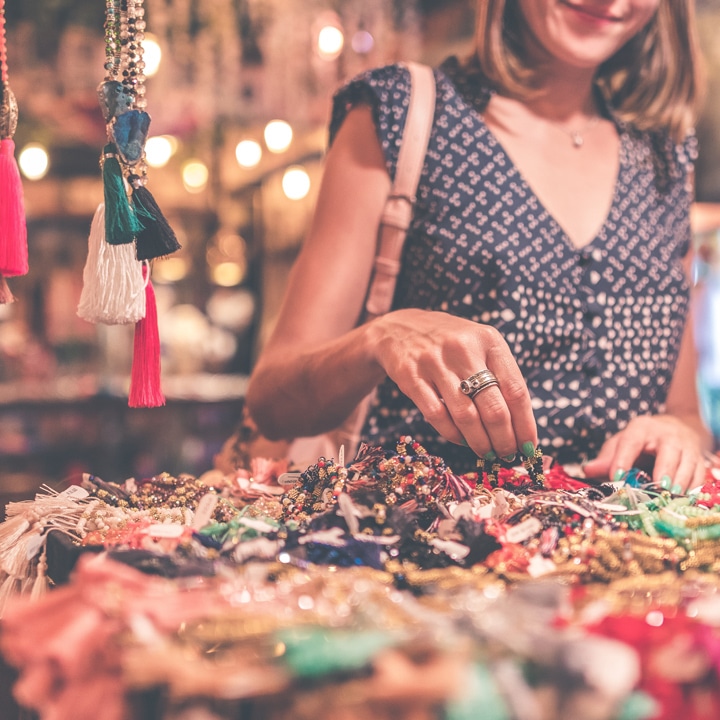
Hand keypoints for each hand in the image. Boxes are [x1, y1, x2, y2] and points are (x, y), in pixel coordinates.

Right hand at [369, 309, 536, 458]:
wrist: (399, 328)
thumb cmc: (450, 343)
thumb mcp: (479, 346)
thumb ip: (500, 376)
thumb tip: (519, 426)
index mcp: (489, 340)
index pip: (516, 390)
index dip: (525, 424)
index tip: (529, 446)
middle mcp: (464, 349)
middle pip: (494, 408)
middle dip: (504, 439)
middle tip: (507, 455)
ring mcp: (435, 363)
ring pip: (466, 416)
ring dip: (480, 442)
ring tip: (487, 453)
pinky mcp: (410, 377)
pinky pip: (437, 416)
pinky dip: (453, 434)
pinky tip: (462, 440)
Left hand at [583, 414, 706, 490]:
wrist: (674, 429)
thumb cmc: (640, 441)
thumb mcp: (620, 443)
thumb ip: (606, 458)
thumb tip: (587, 470)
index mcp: (641, 428)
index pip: (631, 441)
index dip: (623, 459)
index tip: (615, 478)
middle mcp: (667, 434)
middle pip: (669, 450)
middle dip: (664, 469)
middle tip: (658, 488)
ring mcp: (686, 446)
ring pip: (688, 463)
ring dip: (680, 482)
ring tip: (671, 497)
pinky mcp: (698, 458)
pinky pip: (700, 474)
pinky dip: (693, 488)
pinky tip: (683, 499)